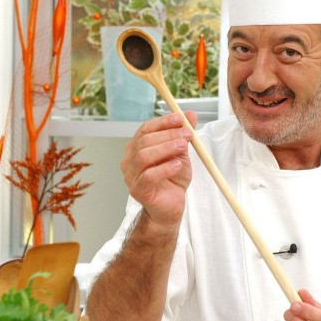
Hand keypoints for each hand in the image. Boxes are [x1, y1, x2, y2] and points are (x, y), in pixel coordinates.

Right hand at [121, 111, 197, 230]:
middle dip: (168, 135)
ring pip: (144, 156)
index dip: (163, 122)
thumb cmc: (173, 179)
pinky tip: (177, 165)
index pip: (145, 129)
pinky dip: (164, 168)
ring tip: (183, 147)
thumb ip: (183, 134)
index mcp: (137, 147)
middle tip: (187, 134)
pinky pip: (148, 176)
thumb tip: (191, 114)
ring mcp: (131, 176)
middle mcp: (129, 160)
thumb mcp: (181, 153)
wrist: (171, 207)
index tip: (180, 118)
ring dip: (166, 148)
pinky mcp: (137, 191)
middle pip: (145, 141)